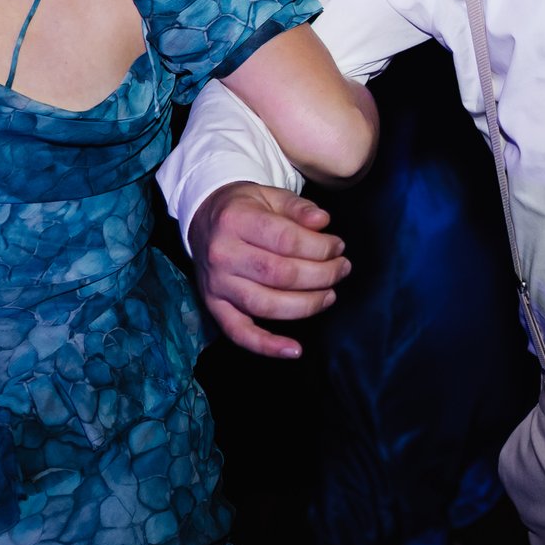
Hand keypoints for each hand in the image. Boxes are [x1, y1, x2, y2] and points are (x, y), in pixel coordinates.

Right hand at [191, 181, 349, 359]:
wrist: (203, 219)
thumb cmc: (243, 208)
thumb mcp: (269, 195)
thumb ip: (298, 207)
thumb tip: (323, 222)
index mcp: (235, 220)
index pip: (286, 240)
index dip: (320, 247)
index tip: (338, 246)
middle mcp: (222, 255)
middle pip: (280, 274)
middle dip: (321, 275)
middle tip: (342, 269)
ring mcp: (216, 285)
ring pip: (266, 305)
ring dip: (306, 305)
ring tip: (330, 295)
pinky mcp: (215, 307)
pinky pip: (240, 333)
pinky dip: (267, 346)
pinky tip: (294, 350)